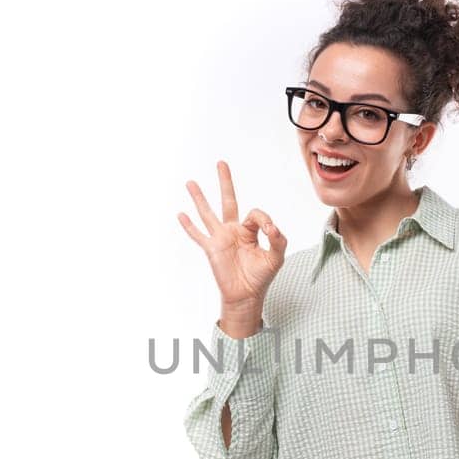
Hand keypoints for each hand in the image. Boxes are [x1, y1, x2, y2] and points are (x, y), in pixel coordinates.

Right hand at [178, 161, 286, 312]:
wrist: (247, 295)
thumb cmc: (261, 276)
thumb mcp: (276, 256)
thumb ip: (278, 240)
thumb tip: (272, 227)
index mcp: (249, 230)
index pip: (254, 214)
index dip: (263, 219)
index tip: (270, 230)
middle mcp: (233, 230)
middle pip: (228, 201)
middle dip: (225, 182)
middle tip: (221, 163)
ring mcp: (220, 238)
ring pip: (208, 213)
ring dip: (199, 198)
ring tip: (191, 182)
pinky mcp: (211, 249)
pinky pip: (198, 235)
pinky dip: (189, 226)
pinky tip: (181, 214)